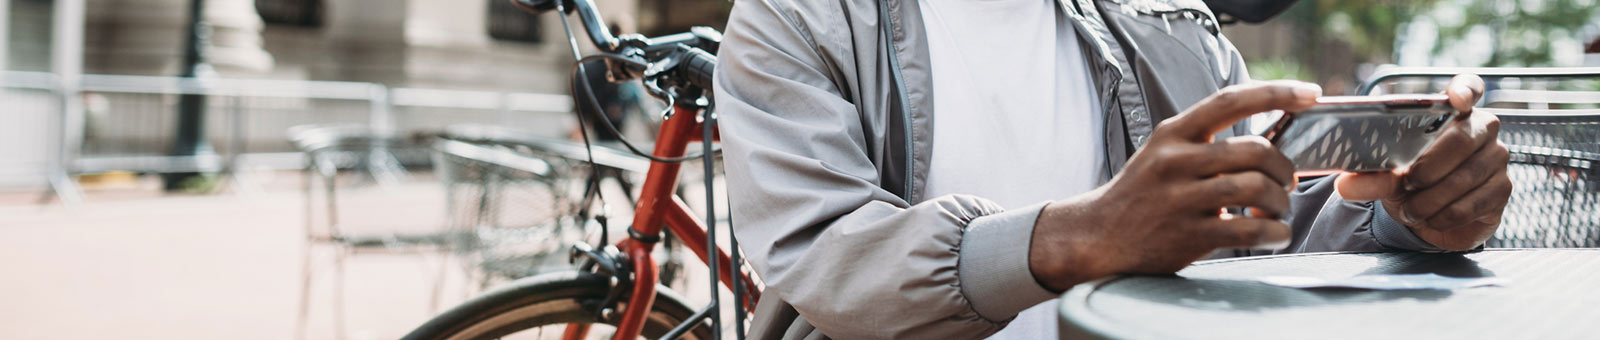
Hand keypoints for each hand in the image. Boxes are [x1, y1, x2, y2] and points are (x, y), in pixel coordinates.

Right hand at [1028, 81, 1316, 290]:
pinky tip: (1275, 237)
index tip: (1311, 93)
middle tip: (1284, 183)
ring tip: (1275, 212)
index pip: (1230, 100)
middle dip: (1283, 168)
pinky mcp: (1187, 236)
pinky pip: (1249, 231)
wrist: (1097, 236)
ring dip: (1280, 203)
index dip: (1276, 93)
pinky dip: (1275, 234)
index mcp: (1173, 134)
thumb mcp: (1164, 154)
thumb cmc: (1143, 194)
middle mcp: (1175, 161)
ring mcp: (1179, 199)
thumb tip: (1270, 147)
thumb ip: (1207, 144)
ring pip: (1256, 189)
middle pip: (1255, 150)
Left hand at [1337, 74, 1509, 250]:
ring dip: (1430, 200)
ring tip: (1411, 210)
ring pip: (1465, 177)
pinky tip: (1431, 218)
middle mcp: (1482, 129)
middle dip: (1428, 168)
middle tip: (1407, 184)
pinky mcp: (1502, 190)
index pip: (1469, 88)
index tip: (1456, 99)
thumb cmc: (1411, 182)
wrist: (1431, 217)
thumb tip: (1345, 185)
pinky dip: (1443, 216)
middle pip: (1461, 140)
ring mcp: (1497, 158)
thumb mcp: (1386, 177)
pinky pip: (1472, 204)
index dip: (1465, 90)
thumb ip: (1369, 177)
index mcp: (1453, 112)